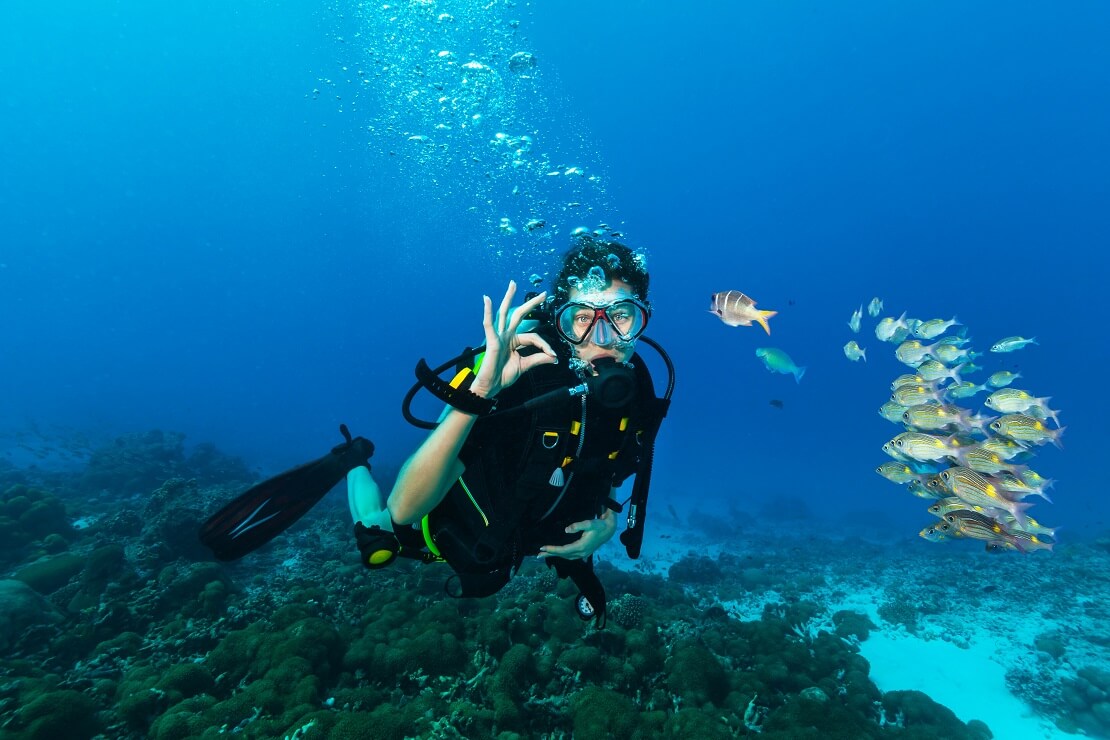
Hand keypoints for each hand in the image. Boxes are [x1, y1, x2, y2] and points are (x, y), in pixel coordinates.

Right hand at [470, 280, 557, 398]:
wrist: (491, 386)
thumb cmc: (503, 376)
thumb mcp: (525, 366)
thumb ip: (538, 359)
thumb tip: (554, 357)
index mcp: (514, 341)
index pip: (534, 337)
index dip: (545, 346)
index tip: (553, 356)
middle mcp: (507, 335)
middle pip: (520, 315)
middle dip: (531, 304)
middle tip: (543, 293)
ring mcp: (499, 336)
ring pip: (505, 313)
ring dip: (509, 297)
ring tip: (513, 284)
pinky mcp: (492, 340)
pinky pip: (489, 324)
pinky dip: (487, 311)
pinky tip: (487, 299)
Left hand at [537, 508, 617, 560]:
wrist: (609, 530)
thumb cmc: (599, 525)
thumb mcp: (589, 523)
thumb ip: (578, 525)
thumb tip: (566, 530)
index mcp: (581, 546)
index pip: (563, 550)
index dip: (553, 549)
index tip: (543, 547)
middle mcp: (581, 552)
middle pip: (563, 555)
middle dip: (551, 554)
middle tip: (538, 554)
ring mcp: (583, 553)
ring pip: (566, 557)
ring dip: (555, 556)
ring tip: (545, 555)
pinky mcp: (584, 552)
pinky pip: (570, 556)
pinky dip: (562, 555)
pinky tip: (558, 554)